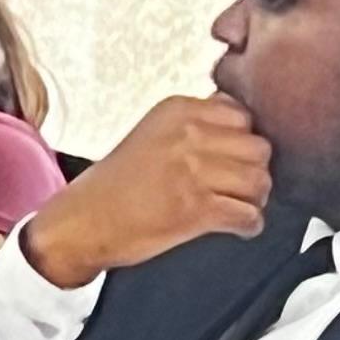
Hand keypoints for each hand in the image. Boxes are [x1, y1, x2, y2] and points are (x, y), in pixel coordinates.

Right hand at [21, 96, 274, 288]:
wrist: (80, 224)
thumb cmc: (112, 186)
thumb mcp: (151, 135)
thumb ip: (193, 126)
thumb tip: (242, 129)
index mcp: (176, 110)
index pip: (242, 116)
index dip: (242, 142)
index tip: (231, 160)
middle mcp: (187, 135)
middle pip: (258, 148)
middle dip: (254, 171)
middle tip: (239, 188)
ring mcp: (193, 171)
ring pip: (259, 181)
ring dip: (254, 199)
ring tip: (238, 207)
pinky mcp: (196, 208)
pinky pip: (247, 215)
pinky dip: (248, 225)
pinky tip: (238, 228)